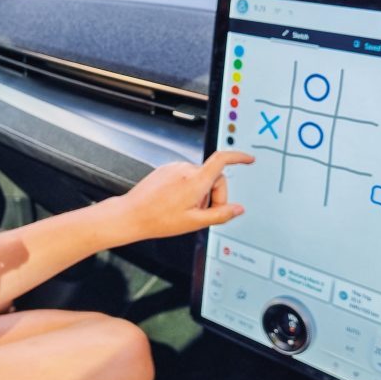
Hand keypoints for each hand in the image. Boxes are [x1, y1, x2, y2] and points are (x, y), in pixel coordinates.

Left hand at [114, 151, 254, 240]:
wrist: (132, 214)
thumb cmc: (158, 219)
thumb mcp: (195, 222)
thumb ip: (220, 215)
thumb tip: (238, 209)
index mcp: (195, 181)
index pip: (222, 160)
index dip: (238, 157)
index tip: (248, 159)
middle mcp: (186, 169)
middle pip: (213, 177)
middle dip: (213, 196)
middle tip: (202, 213)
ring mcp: (175, 167)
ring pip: (199, 178)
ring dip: (199, 194)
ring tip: (185, 210)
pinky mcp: (166, 169)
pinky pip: (186, 176)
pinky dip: (188, 189)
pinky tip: (176, 203)